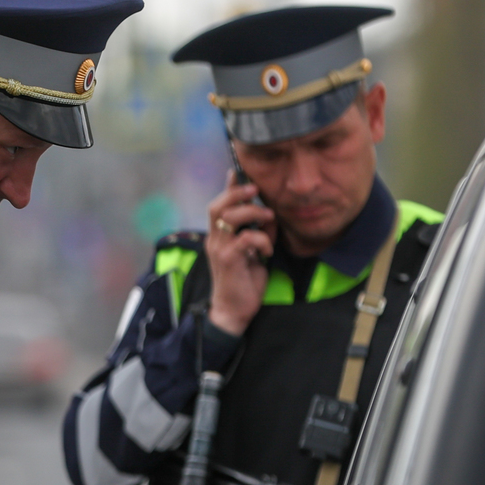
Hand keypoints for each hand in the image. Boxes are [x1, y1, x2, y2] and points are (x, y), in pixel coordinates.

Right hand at [205, 170, 274, 337]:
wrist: (233, 312)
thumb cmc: (244, 284)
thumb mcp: (254, 254)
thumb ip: (258, 234)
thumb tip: (270, 217)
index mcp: (218, 236)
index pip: (218, 205)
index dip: (228, 188)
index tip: (237, 172)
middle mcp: (214, 239)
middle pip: (217, 205)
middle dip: (237, 193)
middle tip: (256, 190)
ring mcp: (219, 249)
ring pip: (229, 217)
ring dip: (252, 212)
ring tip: (268, 219)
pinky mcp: (228, 260)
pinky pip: (245, 238)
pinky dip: (261, 239)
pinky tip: (267, 250)